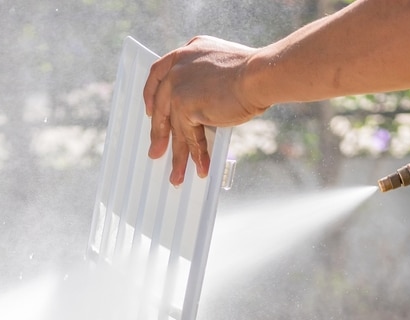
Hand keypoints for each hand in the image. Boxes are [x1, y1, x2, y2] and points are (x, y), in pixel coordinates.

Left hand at [143, 36, 267, 185]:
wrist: (260, 75)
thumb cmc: (253, 73)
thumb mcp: (222, 70)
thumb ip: (206, 81)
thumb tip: (201, 110)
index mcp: (187, 53)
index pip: (159, 73)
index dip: (151, 95)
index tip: (149, 112)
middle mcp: (178, 68)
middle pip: (161, 106)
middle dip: (159, 133)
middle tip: (156, 151)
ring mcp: (178, 87)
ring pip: (176, 128)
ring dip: (177, 155)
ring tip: (177, 176)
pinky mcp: (185, 107)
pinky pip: (189, 137)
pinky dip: (197, 155)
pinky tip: (201, 168)